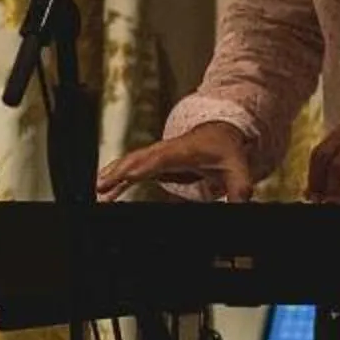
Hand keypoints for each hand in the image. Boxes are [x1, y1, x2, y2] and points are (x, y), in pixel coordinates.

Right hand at [97, 121, 254, 202]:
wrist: (219, 134)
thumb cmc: (225, 150)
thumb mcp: (238, 168)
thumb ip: (241, 188)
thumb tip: (242, 205)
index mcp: (183, 150)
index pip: (160, 158)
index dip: (143, 166)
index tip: (128, 175)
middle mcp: (164, 151)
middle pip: (137, 160)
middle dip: (118, 172)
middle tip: (101, 187)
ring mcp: (155, 156)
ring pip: (129, 164)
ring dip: (112, 176)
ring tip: (97, 191)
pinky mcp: (152, 163)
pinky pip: (130, 170)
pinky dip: (117, 179)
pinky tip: (105, 192)